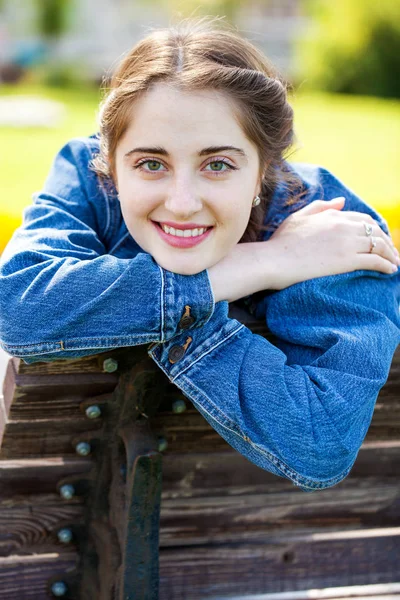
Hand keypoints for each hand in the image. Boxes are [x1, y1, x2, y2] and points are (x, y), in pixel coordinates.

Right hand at [266, 197, 398, 289]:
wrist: (273, 260)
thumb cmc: (280, 242)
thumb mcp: (298, 217)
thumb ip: (320, 207)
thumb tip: (342, 201)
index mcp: (332, 215)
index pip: (362, 219)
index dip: (374, 229)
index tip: (378, 238)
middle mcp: (343, 226)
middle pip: (375, 231)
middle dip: (386, 241)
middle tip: (390, 251)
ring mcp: (346, 243)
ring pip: (379, 245)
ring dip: (390, 254)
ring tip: (394, 262)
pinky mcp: (347, 260)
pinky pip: (375, 260)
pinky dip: (386, 265)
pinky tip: (390, 270)